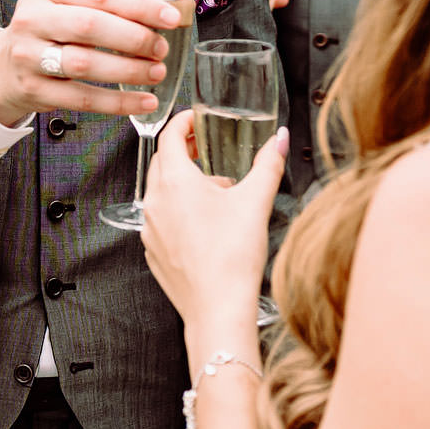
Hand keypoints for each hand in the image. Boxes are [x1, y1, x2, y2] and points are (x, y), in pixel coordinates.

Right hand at [0, 0, 178, 124]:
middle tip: (160, 48)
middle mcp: (33, 18)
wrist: (5, 66)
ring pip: (85, 63)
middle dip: (133, 38)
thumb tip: (165, 2)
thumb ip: (113, 1)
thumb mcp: (70, 3)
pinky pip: (82, 98)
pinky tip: (143, 101)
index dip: (139, 6)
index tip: (170, 17)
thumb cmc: (49, 29)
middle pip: (89, 26)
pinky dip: (118, 102)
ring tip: (156, 72)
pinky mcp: (34, 89)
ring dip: (128, 70)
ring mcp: (29, 55)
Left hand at [142, 110, 286, 327]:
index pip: (168, 136)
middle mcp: (154, 202)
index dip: (182, 122)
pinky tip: (205, 223)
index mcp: (174, 181)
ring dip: (182, 182)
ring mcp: (150, 229)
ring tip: (214, 189)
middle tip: (204, 147)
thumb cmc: (233, 257)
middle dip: (183, 151)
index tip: (195, 119)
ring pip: (161, 192)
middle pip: (162, 162)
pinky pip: (161, 219)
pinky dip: (178, 210)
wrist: (217, 309)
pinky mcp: (153, 251)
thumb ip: (268, 164)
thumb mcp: (256, 202)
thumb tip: (279, 139)